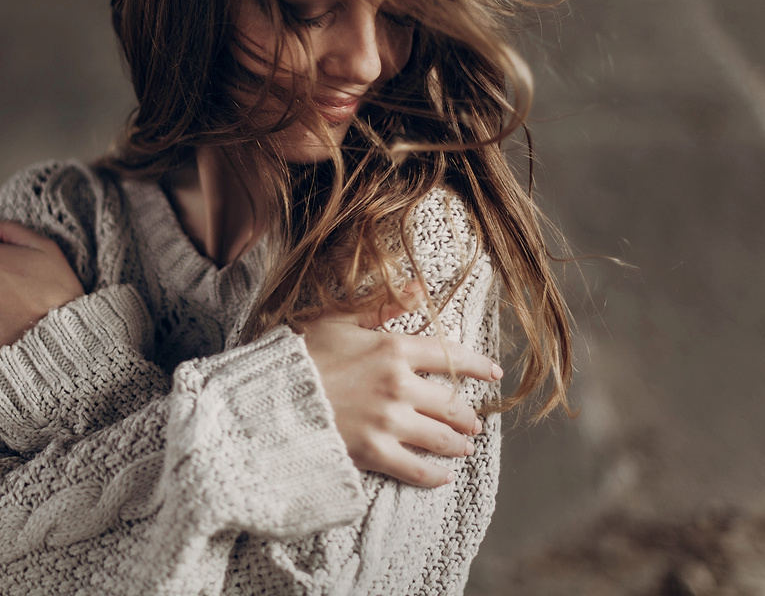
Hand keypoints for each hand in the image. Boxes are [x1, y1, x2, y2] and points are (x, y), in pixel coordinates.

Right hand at [300, 286, 503, 487]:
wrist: (270, 395)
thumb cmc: (301, 354)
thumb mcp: (340, 320)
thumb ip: (383, 306)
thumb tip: (420, 288)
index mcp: (392, 348)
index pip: (450, 356)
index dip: (477, 364)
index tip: (494, 372)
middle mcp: (398, 386)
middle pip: (451, 403)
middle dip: (467, 413)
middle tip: (473, 420)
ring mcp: (388, 421)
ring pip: (441, 437)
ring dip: (458, 443)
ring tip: (465, 446)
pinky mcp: (374, 452)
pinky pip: (417, 469)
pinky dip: (435, 475)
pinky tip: (443, 476)